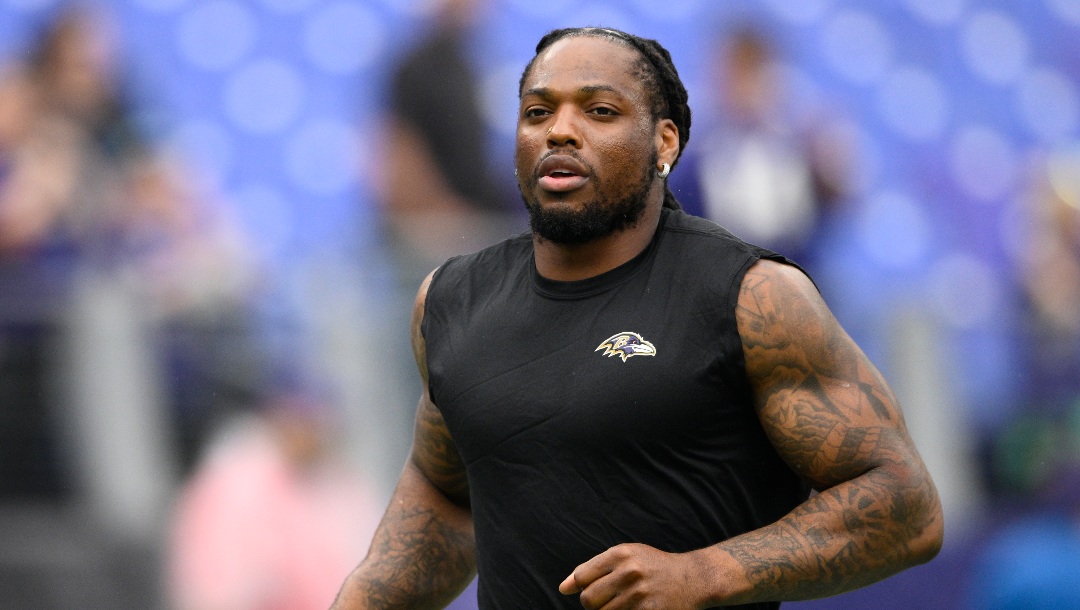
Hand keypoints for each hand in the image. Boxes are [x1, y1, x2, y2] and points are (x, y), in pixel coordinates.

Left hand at [558, 543, 707, 608]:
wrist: (692, 578)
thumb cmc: (652, 566)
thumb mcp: (625, 557)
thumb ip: (592, 569)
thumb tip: (563, 588)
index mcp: (621, 554)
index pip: (582, 577)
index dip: (582, 587)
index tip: (594, 589)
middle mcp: (629, 572)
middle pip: (588, 599)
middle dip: (592, 604)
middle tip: (607, 601)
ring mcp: (639, 594)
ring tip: (623, 604)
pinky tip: (633, 609)